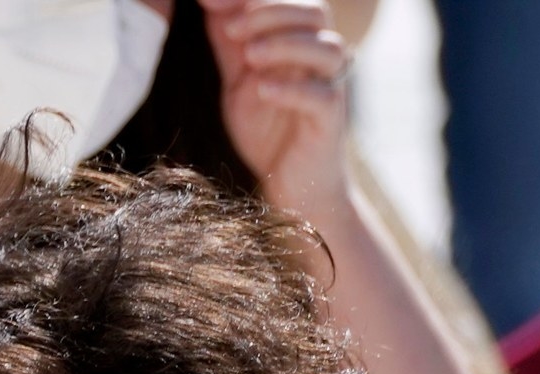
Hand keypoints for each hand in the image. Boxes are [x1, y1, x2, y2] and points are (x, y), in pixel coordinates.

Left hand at [195, 0, 352, 215]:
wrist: (290, 189)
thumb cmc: (269, 133)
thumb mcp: (239, 82)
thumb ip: (229, 44)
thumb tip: (210, 1)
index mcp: (300, 46)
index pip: (291, 2)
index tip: (213, 1)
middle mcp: (319, 62)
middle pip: (315, 13)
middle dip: (272, 13)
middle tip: (234, 29)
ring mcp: (329, 90)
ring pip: (328, 48)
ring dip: (286, 45)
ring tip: (251, 57)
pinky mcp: (329, 123)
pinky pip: (323, 96)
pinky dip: (293, 88)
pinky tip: (263, 90)